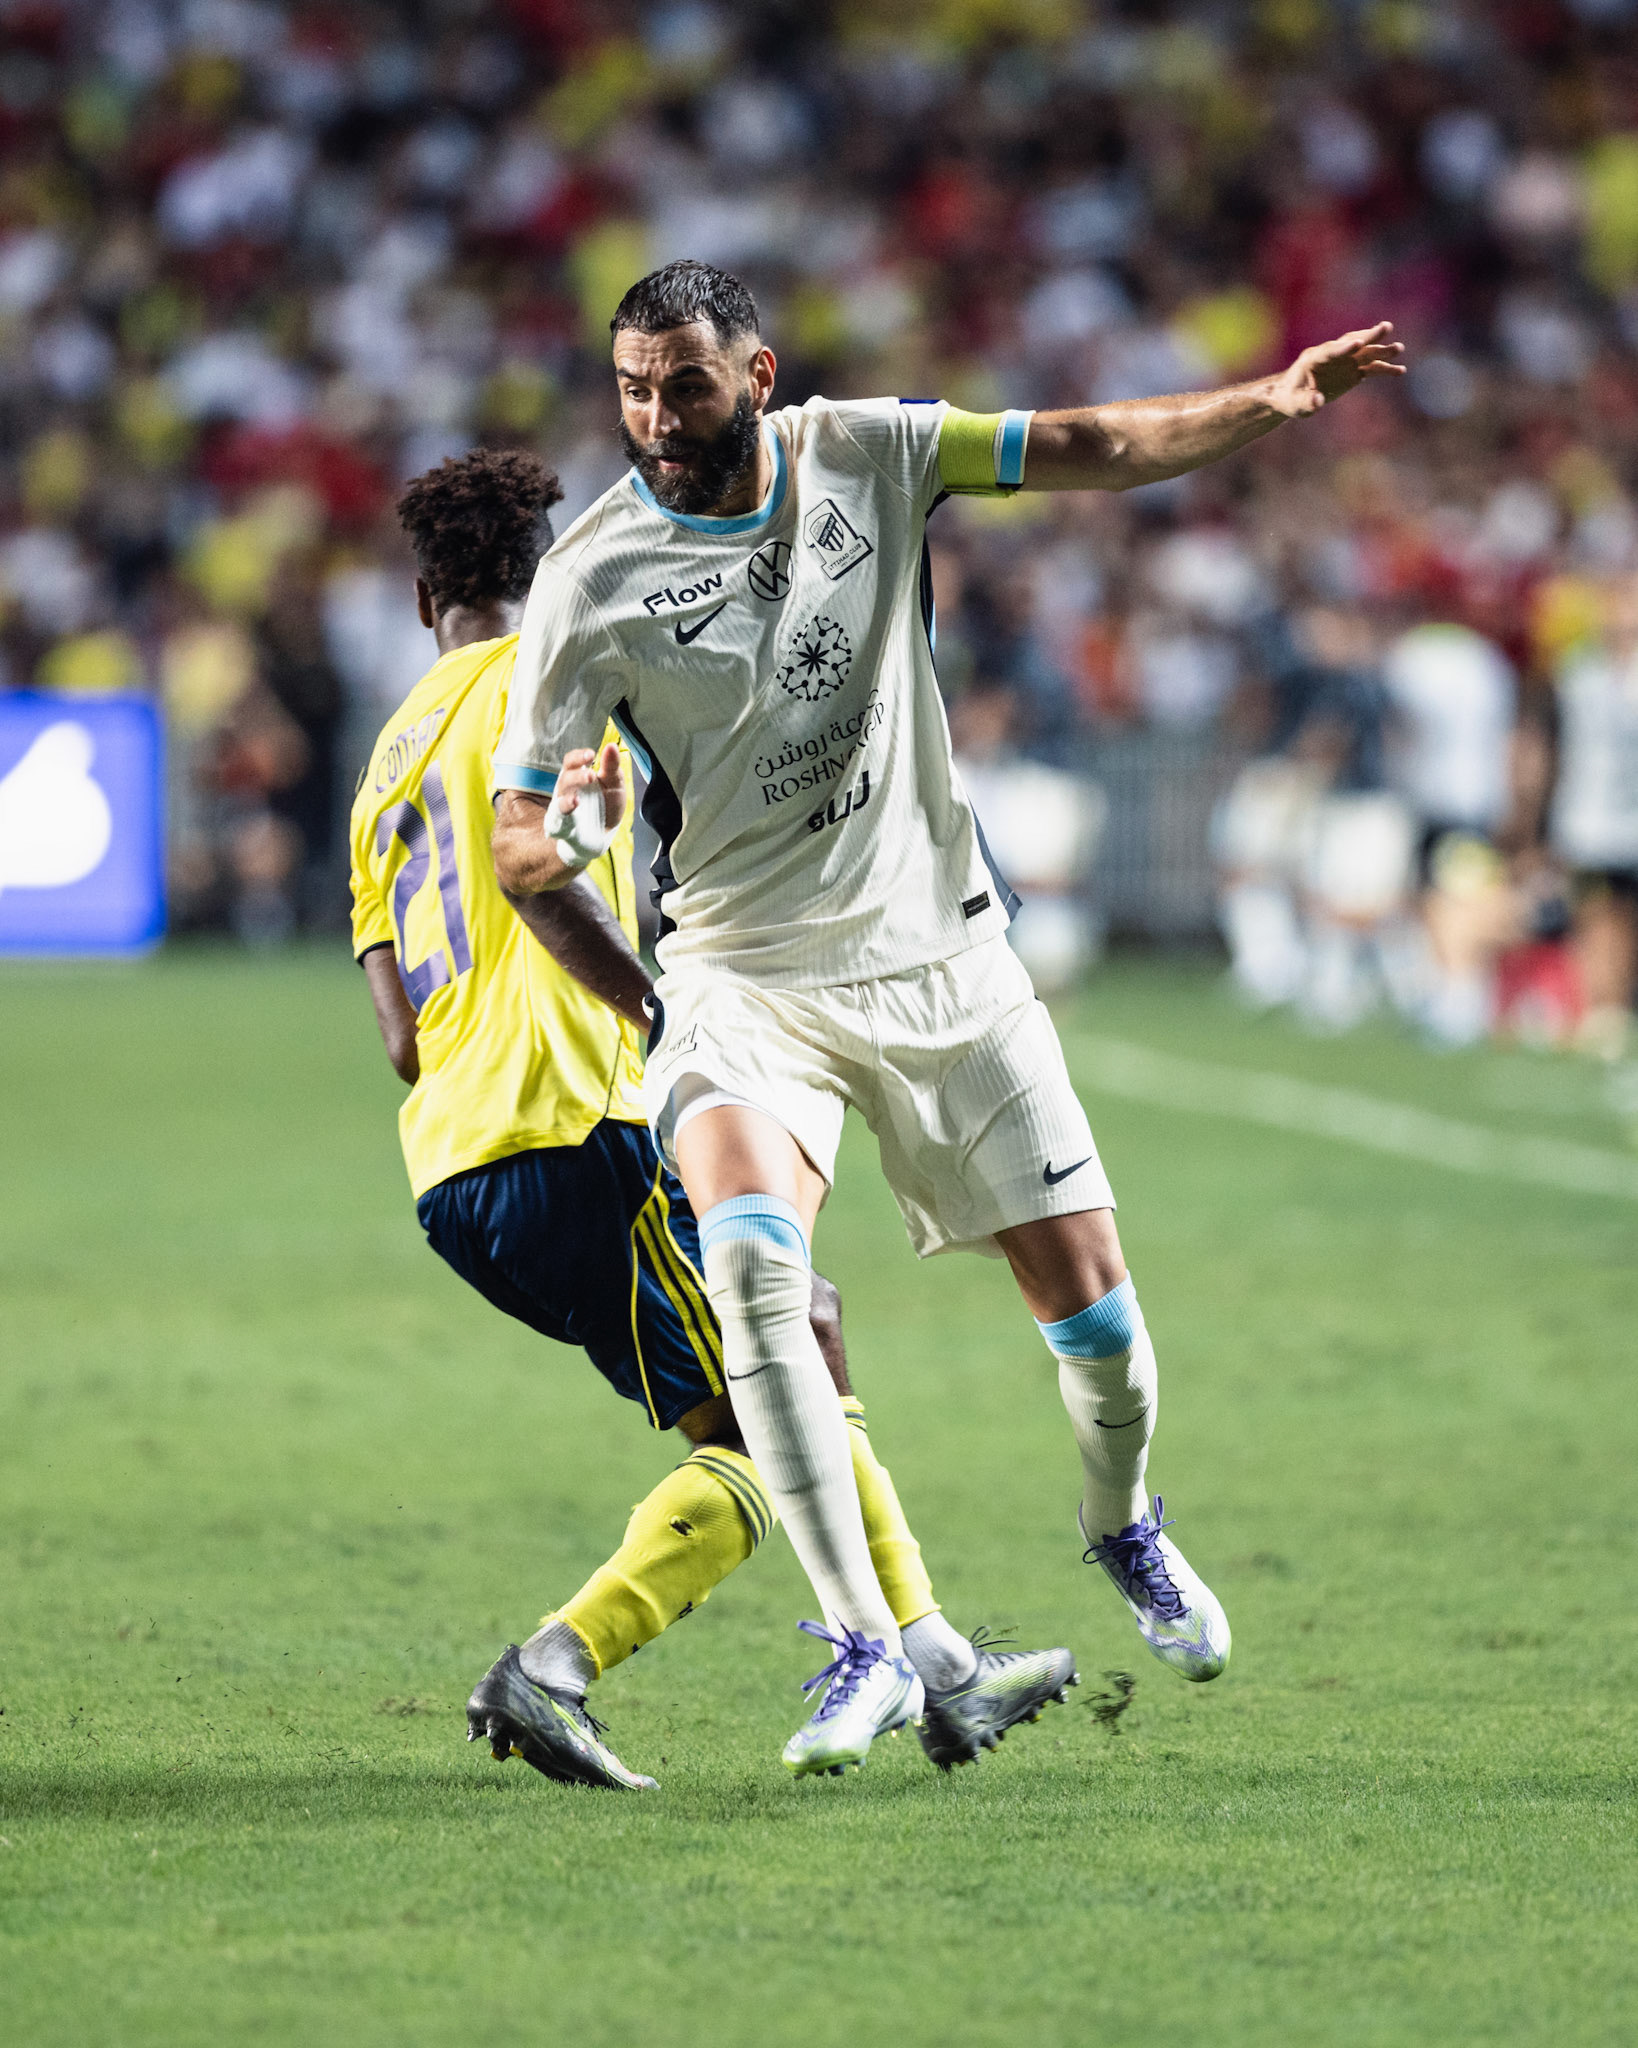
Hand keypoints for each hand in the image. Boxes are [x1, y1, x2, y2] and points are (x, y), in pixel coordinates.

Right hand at [552, 742, 626, 831]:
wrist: (606, 832)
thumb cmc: (607, 804)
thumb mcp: (615, 783)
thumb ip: (612, 766)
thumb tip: (611, 746)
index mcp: (578, 774)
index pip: (571, 761)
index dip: (578, 757)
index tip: (591, 754)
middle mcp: (567, 788)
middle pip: (565, 776)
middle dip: (577, 775)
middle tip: (591, 775)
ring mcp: (563, 805)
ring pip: (561, 795)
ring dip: (570, 793)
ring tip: (581, 793)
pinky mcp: (563, 823)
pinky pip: (559, 815)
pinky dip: (565, 808)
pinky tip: (574, 804)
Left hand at [1268, 322, 1405, 417]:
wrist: (1292, 396)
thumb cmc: (1289, 399)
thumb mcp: (1295, 404)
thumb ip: (1307, 402)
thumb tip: (1317, 402)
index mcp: (1314, 358)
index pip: (1331, 350)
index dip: (1344, 347)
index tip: (1359, 342)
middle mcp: (1332, 356)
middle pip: (1352, 343)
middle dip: (1369, 336)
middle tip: (1387, 327)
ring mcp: (1343, 362)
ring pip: (1365, 353)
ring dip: (1381, 350)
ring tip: (1399, 348)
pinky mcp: (1351, 371)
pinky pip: (1370, 368)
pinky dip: (1384, 369)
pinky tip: (1400, 371)